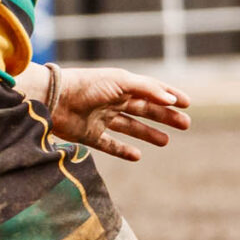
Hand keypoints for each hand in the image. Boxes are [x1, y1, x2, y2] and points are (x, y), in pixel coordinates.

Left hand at [44, 66, 190, 160]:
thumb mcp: (121, 82)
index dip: (170, 95)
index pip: (151, 90)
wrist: (51, 98)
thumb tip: (173, 101)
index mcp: (121, 85)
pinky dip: (122, 150)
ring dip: (149, 133)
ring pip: (130, 127)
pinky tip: (137, 156)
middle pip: (144, 109)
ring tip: (166, 141)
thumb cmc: (87, 85)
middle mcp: (113, 101)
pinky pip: (110, 144)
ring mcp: (101, 118)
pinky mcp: (89, 134)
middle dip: (165, 116)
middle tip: (185, 124)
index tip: (188, 103)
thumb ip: (148, 90)